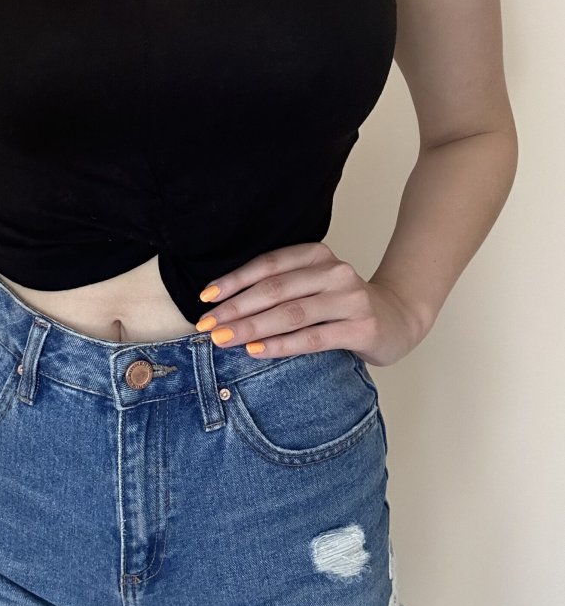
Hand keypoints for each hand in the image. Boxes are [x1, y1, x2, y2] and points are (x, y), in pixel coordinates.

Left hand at [194, 241, 423, 367]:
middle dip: (236, 308)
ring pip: (291, 313)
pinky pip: (313, 338)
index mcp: (318, 254)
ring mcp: (350, 299)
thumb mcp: (313, 285)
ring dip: (252, 328)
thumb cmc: (342, 305)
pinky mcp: (362, 328)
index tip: (205, 297)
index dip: (234, 280)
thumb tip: (223, 306)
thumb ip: (280, 288)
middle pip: (275, 289)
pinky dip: (281, 345)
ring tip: (224, 339)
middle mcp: (335, 271)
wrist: (399, 318)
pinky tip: (256, 351)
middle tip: (207, 325)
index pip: (268, 264)